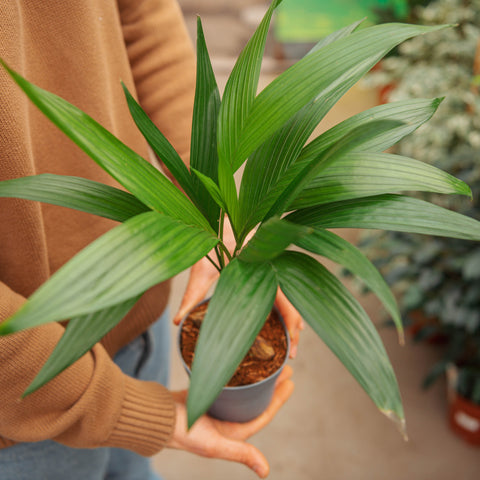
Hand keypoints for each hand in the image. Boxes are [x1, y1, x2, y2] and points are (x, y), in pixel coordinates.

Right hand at [167, 366, 293, 477]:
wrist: (156, 415)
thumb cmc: (184, 432)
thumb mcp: (214, 445)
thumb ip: (240, 454)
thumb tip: (266, 471)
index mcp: (234, 432)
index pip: (263, 414)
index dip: (279, 399)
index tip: (290, 381)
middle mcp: (228, 419)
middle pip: (256, 399)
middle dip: (272, 384)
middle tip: (284, 365)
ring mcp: (218, 406)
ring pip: (243, 389)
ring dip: (256, 377)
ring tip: (267, 361)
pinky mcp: (208, 394)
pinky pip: (228, 383)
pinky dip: (237, 374)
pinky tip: (242, 362)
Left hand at [173, 221, 303, 357]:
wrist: (219, 218)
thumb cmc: (211, 239)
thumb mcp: (201, 268)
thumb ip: (192, 294)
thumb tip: (177, 322)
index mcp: (265, 273)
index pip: (287, 306)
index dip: (292, 328)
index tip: (292, 349)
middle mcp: (272, 273)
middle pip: (292, 306)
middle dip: (294, 332)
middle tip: (291, 356)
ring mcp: (269, 271)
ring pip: (288, 299)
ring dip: (290, 321)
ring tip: (290, 343)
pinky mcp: (263, 270)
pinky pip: (278, 291)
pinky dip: (281, 308)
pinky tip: (278, 320)